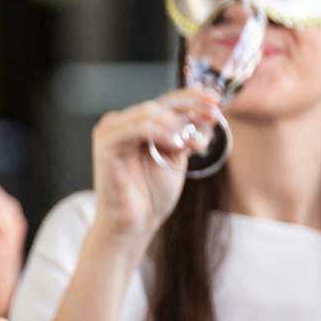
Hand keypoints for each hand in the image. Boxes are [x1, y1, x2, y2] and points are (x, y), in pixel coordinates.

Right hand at [86, 89, 214, 249]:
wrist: (134, 223)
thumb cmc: (150, 195)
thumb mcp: (175, 159)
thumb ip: (186, 136)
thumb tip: (208, 115)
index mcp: (135, 125)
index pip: (165, 102)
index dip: (191, 97)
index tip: (215, 100)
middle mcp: (120, 123)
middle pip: (158, 104)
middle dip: (188, 111)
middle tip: (209, 121)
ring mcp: (110, 131)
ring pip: (148, 112)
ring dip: (176, 125)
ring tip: (191, 144)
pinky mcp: (106, 143)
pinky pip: (137, 127)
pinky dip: (160, 131)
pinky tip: (175, 144)